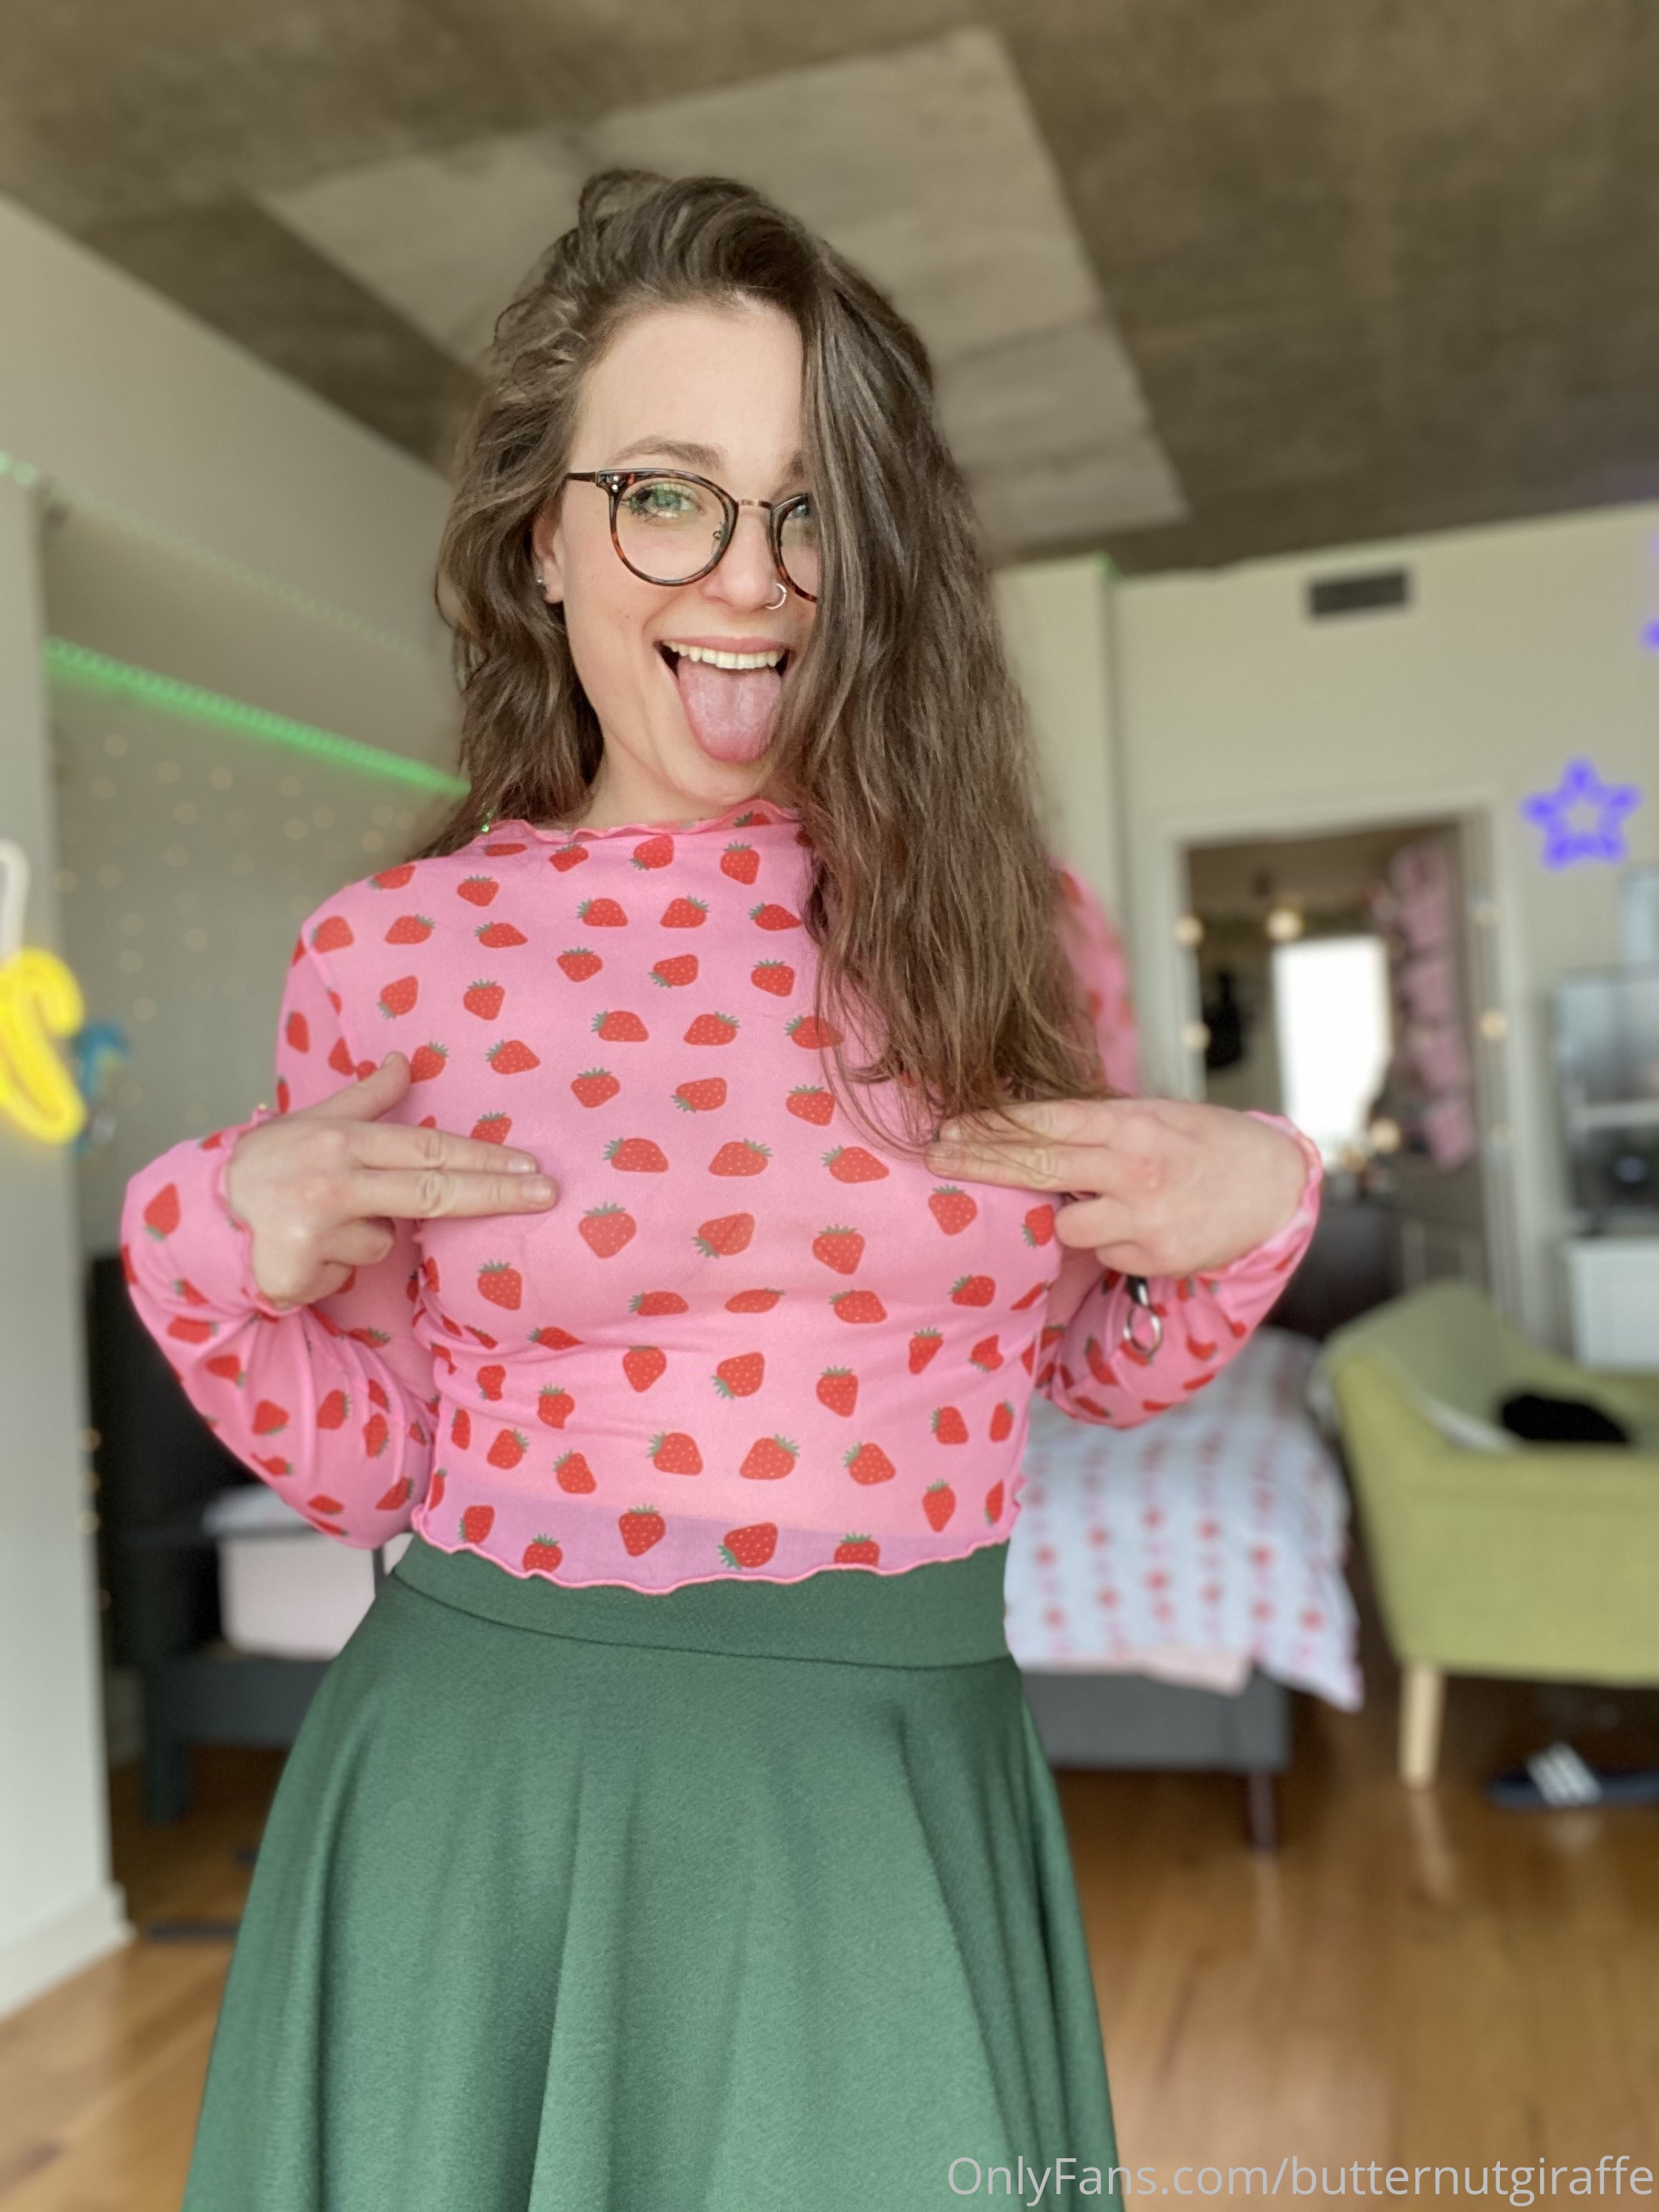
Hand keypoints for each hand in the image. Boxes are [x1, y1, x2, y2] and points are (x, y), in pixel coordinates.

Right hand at [223, 1051, 558, 1308]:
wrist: (198, 1214)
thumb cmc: (270, 1162)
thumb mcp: (314, 1119)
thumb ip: (366, 1096)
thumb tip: (406, 1061)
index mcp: (338, 1141)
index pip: (425, 1147)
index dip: (481, 1156)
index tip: (529, 1164)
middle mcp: (329, 1183)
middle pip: (431, 1193)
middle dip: (495, 1193)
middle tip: (546, 1193)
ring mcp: (312, 1231)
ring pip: (382, 1243)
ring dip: (364, 1238)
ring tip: (320, 1221)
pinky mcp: (294, 1275)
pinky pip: (347, 1275)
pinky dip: (332, 1268)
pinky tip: (302, 1251)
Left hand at [925, 1096, 1310, 1278]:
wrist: (1273, 1186)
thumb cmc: (1204, 1141)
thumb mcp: (1155, 1115)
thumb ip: (1098, 1124)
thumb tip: (1028, 1127)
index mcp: (1133, 1124)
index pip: (1048, 1122)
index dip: (993, 1126)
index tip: (951, 1127)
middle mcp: (1136, 1170)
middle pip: (1038, 1168)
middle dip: (981, 1164)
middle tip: (935, 1158)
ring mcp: (1145, 1218)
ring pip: (1065, 1224)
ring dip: (1064, 1215)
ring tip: (1100, 1200)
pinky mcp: (1154, 1258)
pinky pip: (1102, 1252)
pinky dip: (1107, 1240)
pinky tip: (1139, 1223)